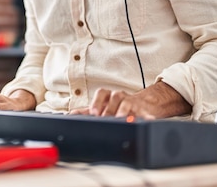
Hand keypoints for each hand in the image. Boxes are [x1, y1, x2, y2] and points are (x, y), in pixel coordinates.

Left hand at [69, 81, 190, 118]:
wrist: (145, 103)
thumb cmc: (120, 105)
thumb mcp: (104, 107)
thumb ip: (87, 111)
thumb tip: (70, 115)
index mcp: (109, 96)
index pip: (102, 93)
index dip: (97, 103)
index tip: (93, 113)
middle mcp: (120, 96)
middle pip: (114, 99)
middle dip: (109, 110)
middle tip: (104, 119)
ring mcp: (133, 102)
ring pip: (127, 104)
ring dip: (123, 112)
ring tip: (120, 119)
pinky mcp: (145, 111)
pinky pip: (146, 114)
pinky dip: (145, 119)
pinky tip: (144, 122)